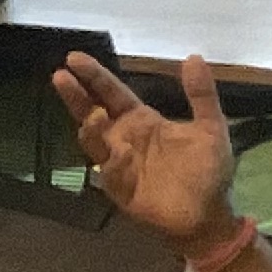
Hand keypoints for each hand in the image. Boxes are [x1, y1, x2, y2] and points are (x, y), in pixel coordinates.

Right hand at [57, 51, 240, 251]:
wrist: (209, 215)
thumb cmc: (208, 172)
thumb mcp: (210, 128)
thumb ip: (201, 94)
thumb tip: (193, 56)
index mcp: (142, 120)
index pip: (112, 93)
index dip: (95, 76)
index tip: (75, 58)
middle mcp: (124, 138)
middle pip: (91, 112)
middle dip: (76, 95)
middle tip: (61, 76)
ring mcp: (118, 164)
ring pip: (94, 141)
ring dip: (91, 128)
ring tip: (94, 115)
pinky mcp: (119, 188)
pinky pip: (109, 171)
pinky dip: (111, 161)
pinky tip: (117, 152)